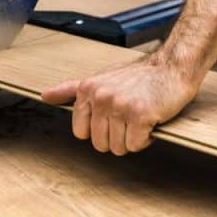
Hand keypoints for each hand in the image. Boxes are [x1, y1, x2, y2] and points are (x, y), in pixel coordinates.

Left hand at [40, 56, 200, 154]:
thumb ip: (71, 89)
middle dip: (116, 136)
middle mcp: (101, 96)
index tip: (111, 118)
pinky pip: (135, 145)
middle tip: (129, 117)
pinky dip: (145, 138)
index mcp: (88, 89)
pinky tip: (149, 121)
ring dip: (132, 138)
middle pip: (100, 143)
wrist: (171, 68)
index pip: (80, 132)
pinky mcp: (140, 115)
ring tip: (139, 118)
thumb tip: (46, 96)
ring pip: (118, 147)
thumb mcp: (100, 78)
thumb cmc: (138, 76)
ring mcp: (120, 105)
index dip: (98, 130)